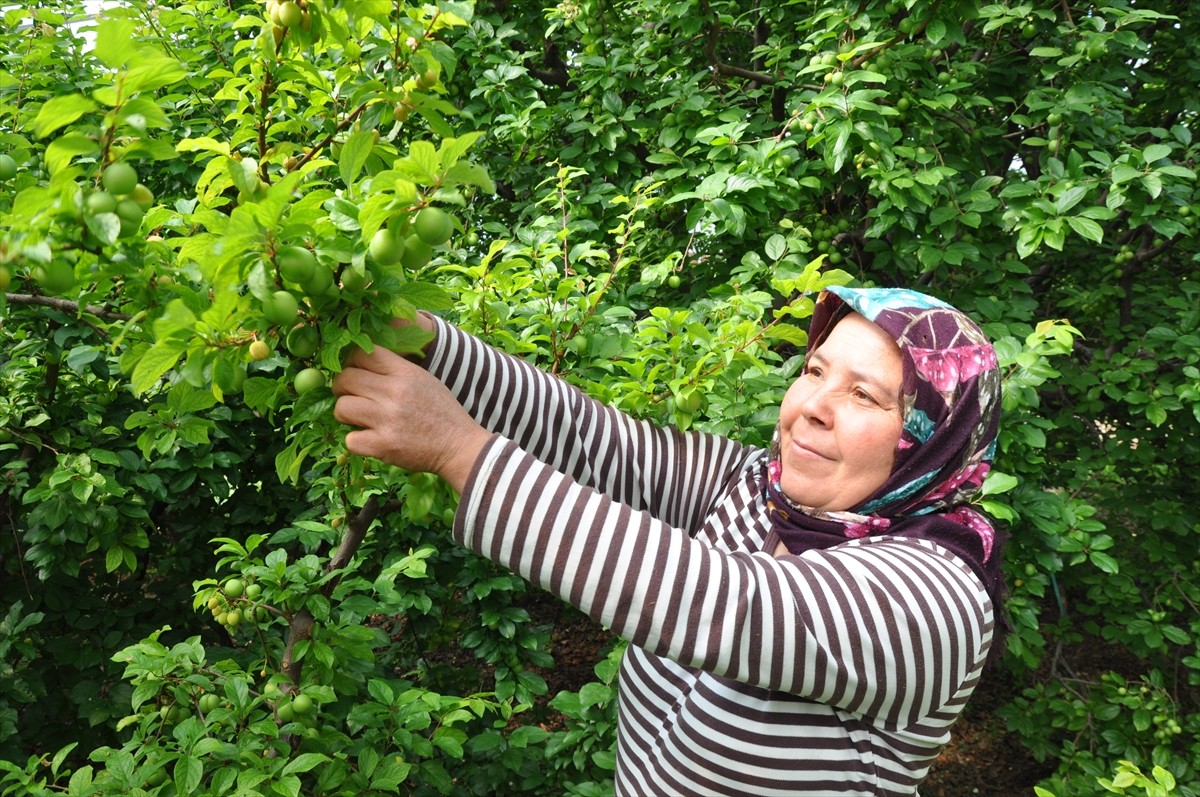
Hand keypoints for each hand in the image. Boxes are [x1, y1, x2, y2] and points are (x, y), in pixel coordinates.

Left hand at [332, 343, 491, 492]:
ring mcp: (387, 420)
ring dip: (347, 415)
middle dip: (343, 388)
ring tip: (360, 419)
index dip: (352, 362)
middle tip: (352, 397)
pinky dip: (356, 441)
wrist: (459, 446)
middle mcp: (394, 392)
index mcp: (405, 373)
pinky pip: (349, 440)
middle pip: (345, 379)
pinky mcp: (383, 446)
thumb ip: (395, 369)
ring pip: (342, 408)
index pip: (362, 353)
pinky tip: (370, 439)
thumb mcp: (424, 379)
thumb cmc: (441, 412)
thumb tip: (359, 364)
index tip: (355, 372)